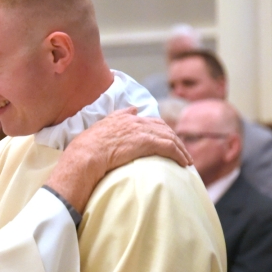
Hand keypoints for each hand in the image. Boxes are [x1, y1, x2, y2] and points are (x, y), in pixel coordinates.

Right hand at [44, 108, 192, 212]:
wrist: (85, 155)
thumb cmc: (87, 147)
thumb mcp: (102, 125)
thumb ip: (118, 115)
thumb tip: (133, 108)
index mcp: (126, 117)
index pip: (151, 121)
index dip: (162, 130)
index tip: (168, 140)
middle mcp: (136, 121)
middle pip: (164, 128)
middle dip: (175, 139)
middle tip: (182, 152)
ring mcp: (142, 131)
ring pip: (170, 137)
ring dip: (181, 149)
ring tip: (186, 160)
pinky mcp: (147, 142)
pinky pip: (169, 147)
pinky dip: (179, 154)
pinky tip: (184, 163)